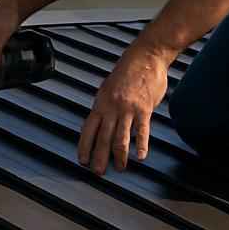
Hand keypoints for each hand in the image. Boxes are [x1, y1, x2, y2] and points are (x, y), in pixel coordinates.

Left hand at [77, 46, 168, 173]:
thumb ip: (105, 105)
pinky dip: (141, 145)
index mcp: (100, 103)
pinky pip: (142, 131)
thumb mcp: (108, 87)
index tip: (82, 160)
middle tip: (98, 172)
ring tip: (120, 168)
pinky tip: (140, 156)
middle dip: (99, 157)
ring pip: (121, 138)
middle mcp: (111, 107)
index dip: (84, 146)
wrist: (145, 57)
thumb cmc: (127, 71)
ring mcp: (128, 109)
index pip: (88, 129)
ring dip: (119, 156)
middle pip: (103, 138)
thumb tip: (101, 121)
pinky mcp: (144, 109)